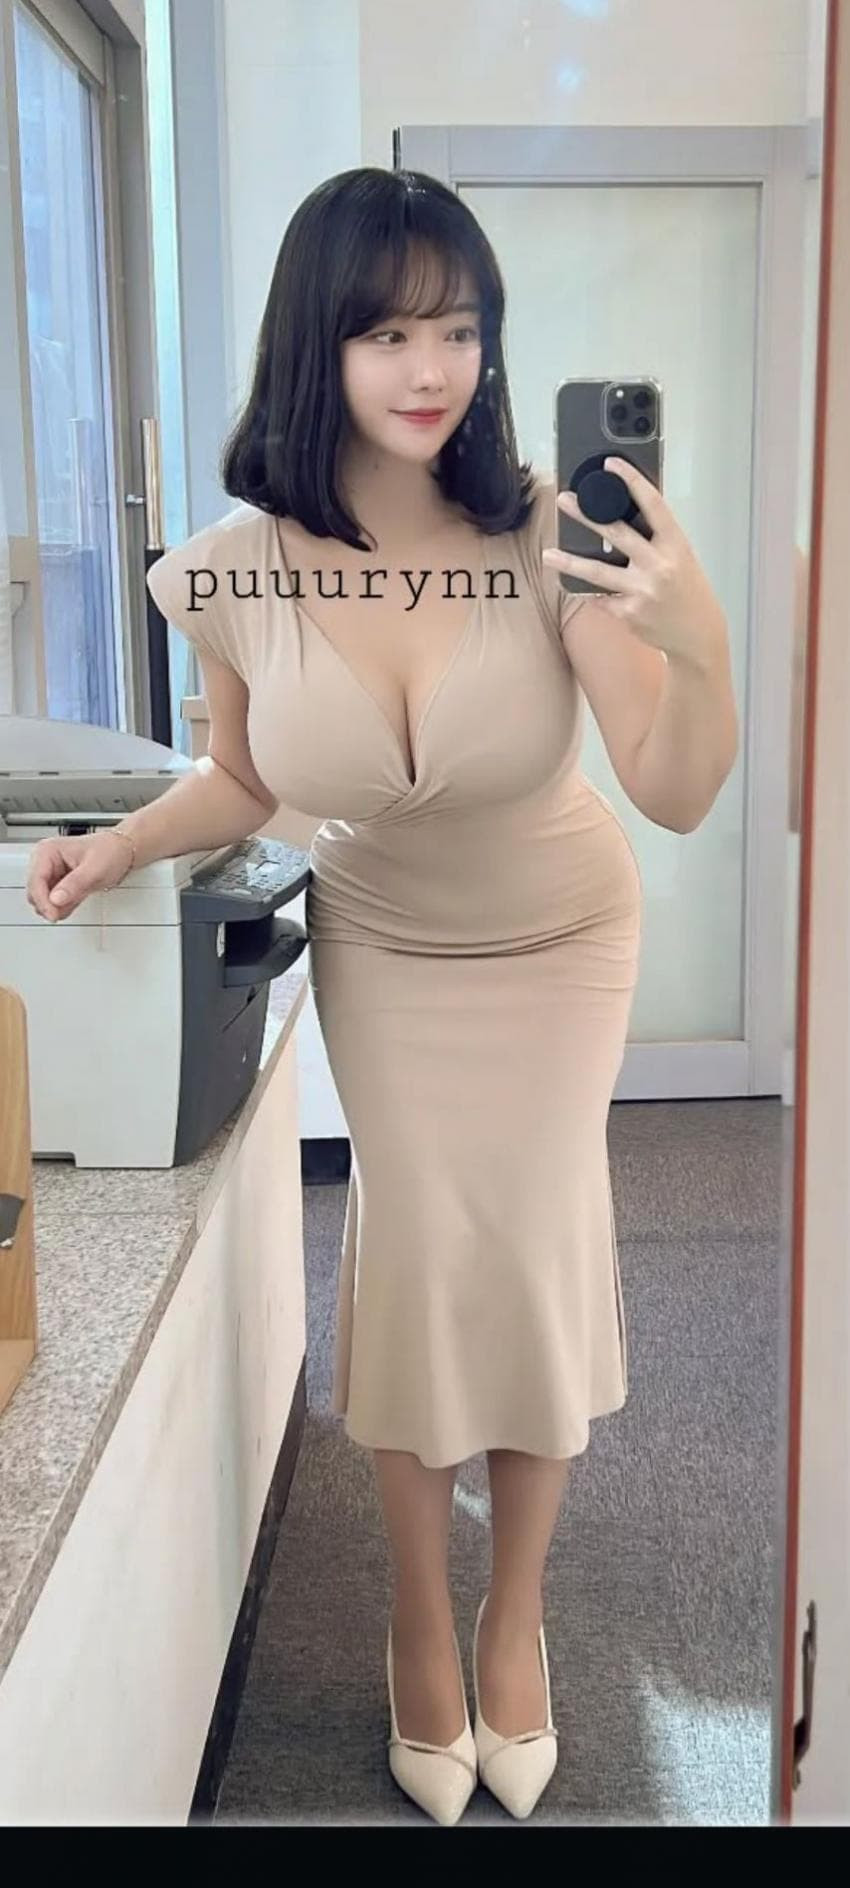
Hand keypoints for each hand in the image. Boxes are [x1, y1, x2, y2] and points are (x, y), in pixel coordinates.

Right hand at [26, 830, 134, 922]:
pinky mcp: (57, 885)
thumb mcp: (95, 869)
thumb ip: (75, 884)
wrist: (121, 851)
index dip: (43, 901)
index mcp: (47, 851)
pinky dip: (63, 907)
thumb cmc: (109, 851)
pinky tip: (77, 899)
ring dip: (58, 907)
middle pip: (35, 893)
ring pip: (43, 901)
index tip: (53, 915)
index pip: (35, 881)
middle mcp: (44, 862)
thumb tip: (56, 899)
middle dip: (50, 905)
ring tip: (79, 897)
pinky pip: (53, 904)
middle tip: (68, 908)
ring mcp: (50, 874)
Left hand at [542, 456, 728, 669]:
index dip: (632, 481)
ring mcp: (643, 591)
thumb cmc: (688, 591)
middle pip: (617, 534)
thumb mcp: (681, 557)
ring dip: (570, 562)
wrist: (698, 634)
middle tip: (564, 501)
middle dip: (587, 516)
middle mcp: (659, 566)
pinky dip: (592, 593)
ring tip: (548, 555)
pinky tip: (580, 588)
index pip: (653, 505)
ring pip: (598, 573)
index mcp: (675, 545)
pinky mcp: (629, 614)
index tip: (612, 464)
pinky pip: (601, 599)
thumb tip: (623, 513)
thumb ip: (656, 539)